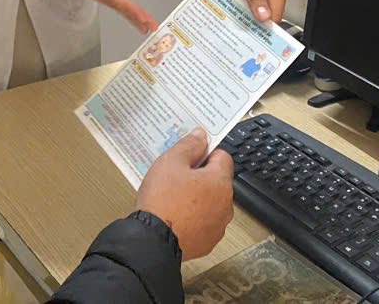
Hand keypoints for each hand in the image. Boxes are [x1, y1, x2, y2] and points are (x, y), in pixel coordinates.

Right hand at [137, 128, 234, 259]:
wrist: (153, 240)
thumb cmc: (162, 201)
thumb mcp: (170, 162)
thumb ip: (189, 146)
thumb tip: (201, 136)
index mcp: (220, 182)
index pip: (223, 157)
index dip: (206, 153)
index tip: (191, 154)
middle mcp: (226, 204)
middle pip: (217, 181)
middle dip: (200, 176)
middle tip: (177, 176)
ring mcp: (218, 225)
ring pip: (212, 203)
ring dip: (198, 198)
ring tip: (173, 198)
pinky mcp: (208, 242)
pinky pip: (204, 222)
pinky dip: (194, 218)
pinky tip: (176, 215)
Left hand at [221, 0, 293, 22]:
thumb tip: (264, 17)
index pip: (276, 14)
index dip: (263, 28)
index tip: (251, 38)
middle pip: (269, 12)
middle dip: (253, 20)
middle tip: (236, 26)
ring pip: (261, 6)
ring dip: (247, 10)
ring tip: (232, 14)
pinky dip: (245, 1)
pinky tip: (234, 3)